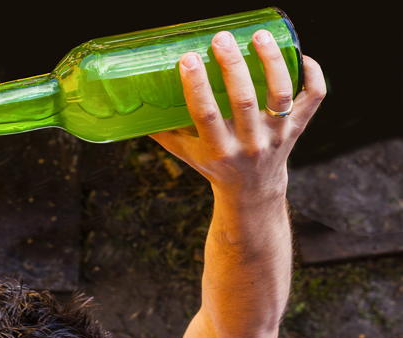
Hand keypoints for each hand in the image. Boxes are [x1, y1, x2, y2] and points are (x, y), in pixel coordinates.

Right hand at [151, 29, 325, 204]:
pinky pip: (313, 98)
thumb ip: (163, 130)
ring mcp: (277, 135)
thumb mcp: (186, 153)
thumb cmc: (213, 165)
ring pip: (280, 95)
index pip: (206, 116)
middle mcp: (250, 144)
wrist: (252, 191)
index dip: (197, 86)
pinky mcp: (298, 128)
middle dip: (233, 66)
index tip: (188, 58)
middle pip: (244, 101)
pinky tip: (300, 54)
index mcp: (219, 150)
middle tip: (220, 39)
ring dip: (272, 62)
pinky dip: (312, 74)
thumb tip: (136, 103)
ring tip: (259, 35)